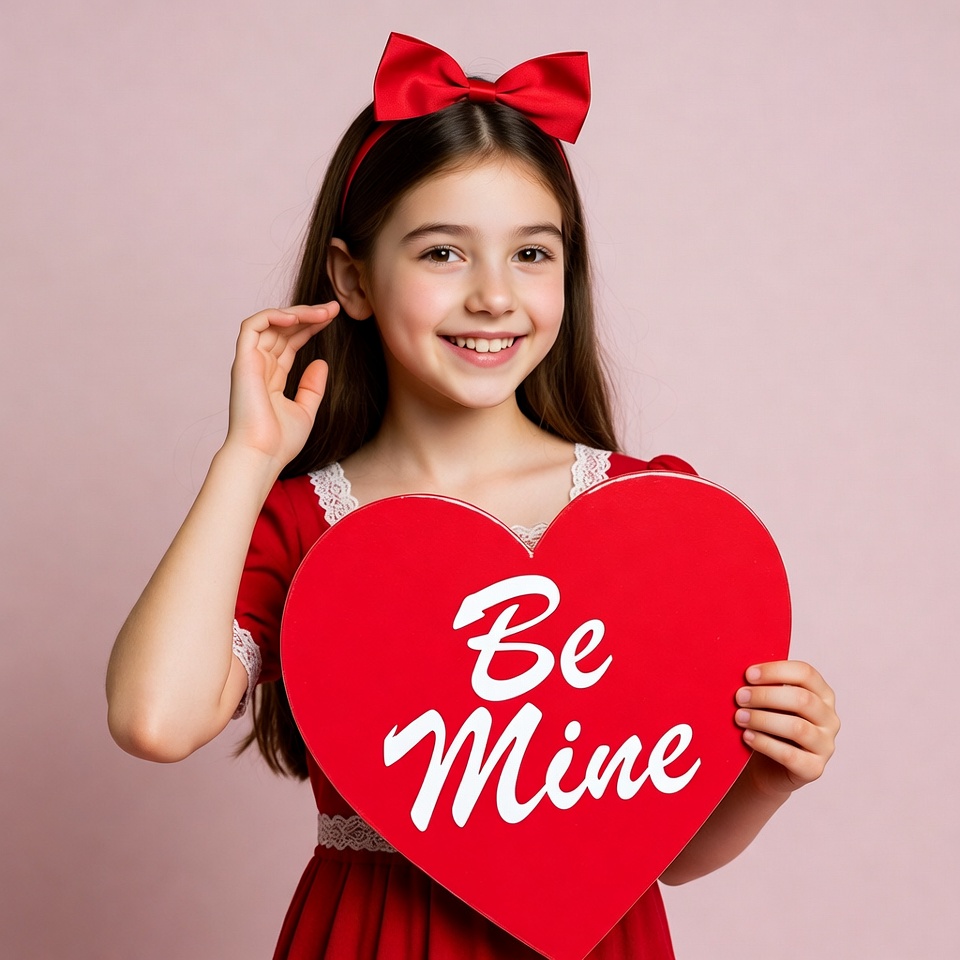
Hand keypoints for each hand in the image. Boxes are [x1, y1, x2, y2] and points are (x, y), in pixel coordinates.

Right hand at [225, 302, 338, 467]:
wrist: (262, 455)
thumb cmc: (280, 441)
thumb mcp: (306, 411)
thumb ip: (312, 387)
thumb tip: (321, 363)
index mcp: (272, 377)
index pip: (291, 341)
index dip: (310, 326)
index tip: (333, 318)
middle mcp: (259, 366)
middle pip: (283, 329)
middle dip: (309, 315)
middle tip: (335, 308)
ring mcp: (250, 362)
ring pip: (270, 322)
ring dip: (297, 312)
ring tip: (323, 312)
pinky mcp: (242, 361)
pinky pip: (252, 326)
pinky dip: (273, 315)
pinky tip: (297, 317)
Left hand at [734, 660, 838, 796]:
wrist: (767, 768)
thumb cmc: (769, 726)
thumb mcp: (770, 703)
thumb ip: (765, 686)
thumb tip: (745, 673)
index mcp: (822, 694)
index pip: (806, 673)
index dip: (776, 671)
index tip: (748, 675)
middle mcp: (829, 718)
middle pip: (802, 699)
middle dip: (766, 696)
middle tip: (739, 697)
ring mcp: (825, 745)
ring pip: (797, 728)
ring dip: (763, 720)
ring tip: (739, 717)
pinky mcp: (814, 769)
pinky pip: (790, 755)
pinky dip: (764, 743)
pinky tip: (746, 736)